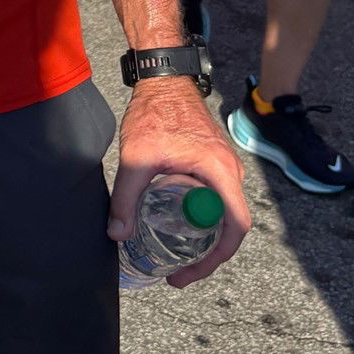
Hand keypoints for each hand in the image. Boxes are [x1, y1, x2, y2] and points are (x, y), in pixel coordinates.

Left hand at [108, 80, 249, 287]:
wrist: (164, 79)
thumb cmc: (155, 113)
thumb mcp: (137, 158)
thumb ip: (126, 198)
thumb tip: (117, 234)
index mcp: (221, 173)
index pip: (235, 227)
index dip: (215, 258)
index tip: (188, 273)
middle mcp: (231, 172)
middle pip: (228, 226)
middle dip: (204, 254)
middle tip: (175, 271)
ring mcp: (224, 167)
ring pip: (221, 213)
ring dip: (201, 237)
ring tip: (173, 254)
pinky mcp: (213, 163)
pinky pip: (214, 199)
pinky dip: (199, 218)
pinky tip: (174, 224)